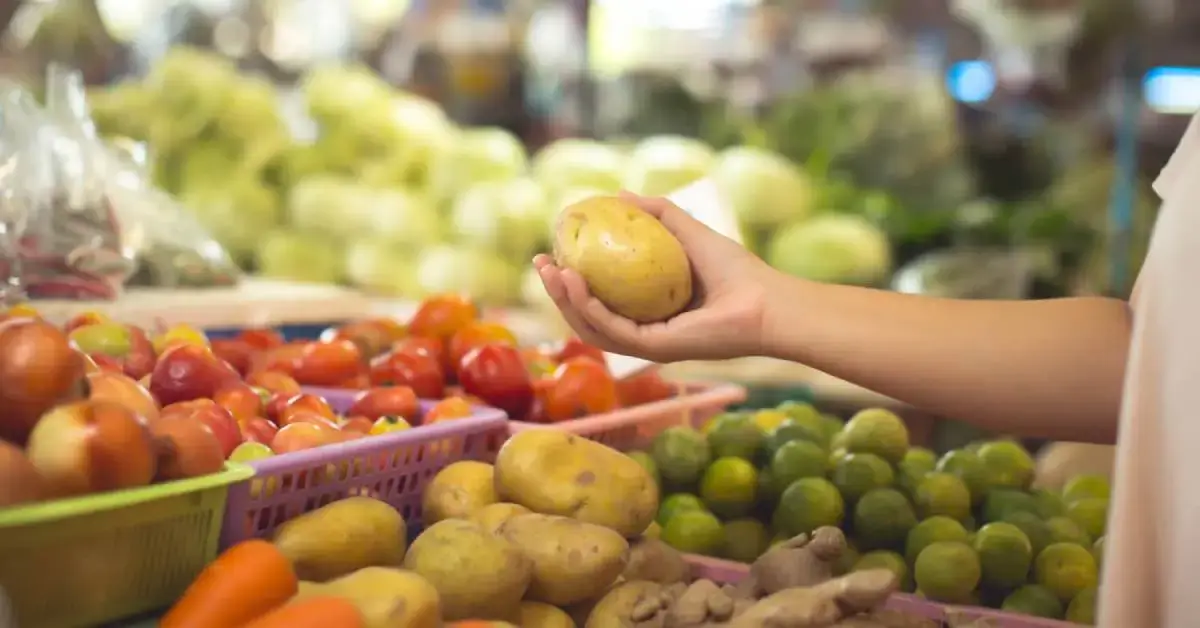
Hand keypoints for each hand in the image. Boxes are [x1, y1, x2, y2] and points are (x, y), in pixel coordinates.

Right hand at [535, 192, 777, 362]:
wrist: (766, 300)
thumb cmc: (736, 269)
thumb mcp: (687, 230)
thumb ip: (656, 213)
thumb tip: (617, 195)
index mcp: (647, 311)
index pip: (598, 300)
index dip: (570, 280)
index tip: (552, 252)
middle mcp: (644, 331)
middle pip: (587, 317)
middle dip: (557, 293)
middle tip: (540, 263)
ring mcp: (648, 344)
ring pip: (592, 328)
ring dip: (565, 302)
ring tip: (550, 272)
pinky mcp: (655, 349)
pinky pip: (613, 328)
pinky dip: (589, 307)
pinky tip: (575, 281)